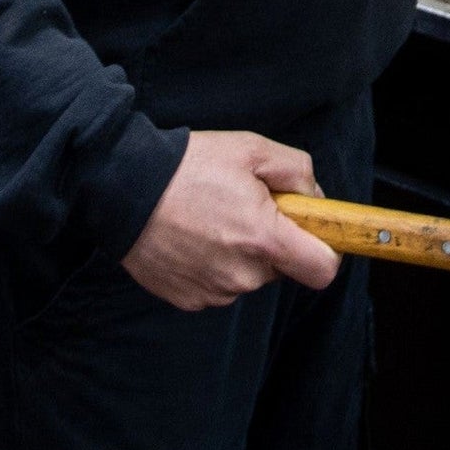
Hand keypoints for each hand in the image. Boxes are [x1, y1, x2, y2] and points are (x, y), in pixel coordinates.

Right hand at [121, 130, 341, 309]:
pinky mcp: (189, 299)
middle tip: (246, 206)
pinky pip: (219, 284)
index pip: (323, 270)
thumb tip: (315, 200)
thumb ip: (298, 171)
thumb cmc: (188, 166)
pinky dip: (214, 264)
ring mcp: (214, 292)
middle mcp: (242, 275)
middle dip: (274, 240)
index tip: (314, 231)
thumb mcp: (252, 149)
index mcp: (263, 239)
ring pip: (250, 276)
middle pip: (283, 268)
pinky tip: (194, 236)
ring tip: (212, 217)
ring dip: (242, 252)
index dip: (326, 249)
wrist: (124, 189)